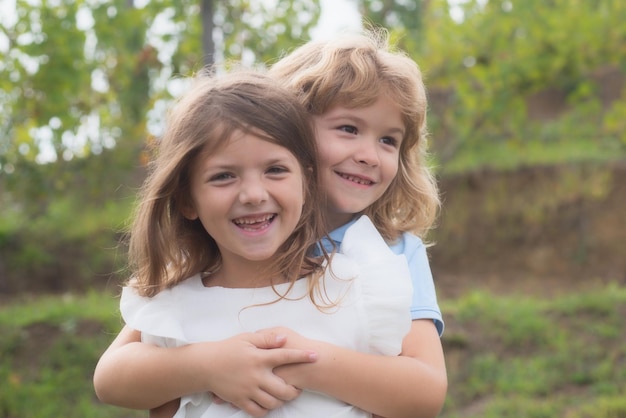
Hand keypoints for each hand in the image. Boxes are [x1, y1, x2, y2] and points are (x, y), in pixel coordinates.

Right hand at [193, 330, 316, 416]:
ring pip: (273, 402)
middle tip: (297, 387)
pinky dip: (266, 410)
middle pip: (283, 388)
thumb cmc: (227, 349)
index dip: (302, 356)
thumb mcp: (247, 338)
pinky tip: (268, 404)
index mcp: (259, 357)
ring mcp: (248, 390)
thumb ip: (266, 338)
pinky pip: (257, 411)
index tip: (315, 356)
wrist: (205, 365)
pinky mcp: (240, 400)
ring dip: (282, 401)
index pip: (285, 356)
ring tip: (283, 395)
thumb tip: (284, 338)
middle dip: (295, 390)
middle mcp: (256, 375)